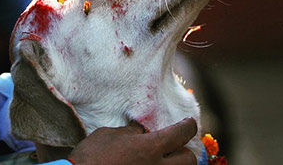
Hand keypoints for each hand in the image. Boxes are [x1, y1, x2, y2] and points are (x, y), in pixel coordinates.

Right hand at [67, 118, 197, 164]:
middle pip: (189, 160)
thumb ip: (132, 132)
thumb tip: (142, 132)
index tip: (188, 122)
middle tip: (175, 144)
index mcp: (149, 148)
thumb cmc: (93, 156)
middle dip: (185, 150)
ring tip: (163, 158)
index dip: (188, 125)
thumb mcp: (111, 135)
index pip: (180, 134)